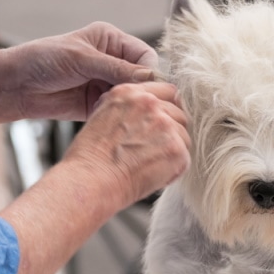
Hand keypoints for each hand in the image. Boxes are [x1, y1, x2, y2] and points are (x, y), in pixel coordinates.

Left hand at [9, 22, 158, 121]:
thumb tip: (150, 77)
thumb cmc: (43, 60)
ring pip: (132, 97)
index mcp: (111, 41)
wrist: (16, 85)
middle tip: (137, 104)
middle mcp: (113, 61)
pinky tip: (112, 119)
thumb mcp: (82, 59)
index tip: (149, 88)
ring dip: (130, 105)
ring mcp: (106, 83)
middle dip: (141, 92)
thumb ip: (116, 68)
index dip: (150, 72)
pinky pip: (118, 111)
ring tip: (122, 112)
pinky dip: (118, 116)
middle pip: (143, 79)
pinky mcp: (98, 104)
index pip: (145, 56)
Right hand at [61, 82, 190, 207]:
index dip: (167, 109)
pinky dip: (172, 171)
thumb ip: (128, 109)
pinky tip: (151, 176)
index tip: (163, 124)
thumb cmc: (89, 159)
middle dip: (171, 133)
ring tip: (147, 166)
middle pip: (179, 114)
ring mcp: (165, 125)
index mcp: (130, 93)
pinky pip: (184, 159)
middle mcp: (150, 104)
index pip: (167, 91)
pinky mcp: (176, 149)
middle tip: (152, 152)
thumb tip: (146, 115)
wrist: (89, 181)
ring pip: (184, 137)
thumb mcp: (103, 117)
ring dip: (171, 152)